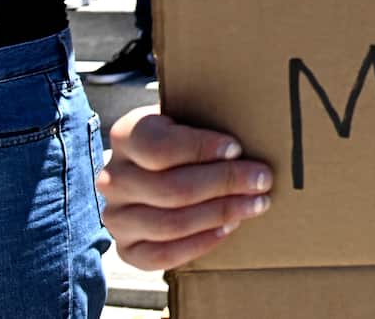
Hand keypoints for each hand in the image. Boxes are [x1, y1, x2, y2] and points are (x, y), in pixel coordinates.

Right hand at [97, 106, 273, 270]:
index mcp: (126, 136)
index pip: (159, 147)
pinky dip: (198, 244)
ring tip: (255, 204)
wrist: (164, 168)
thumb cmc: (188, 136)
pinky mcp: (125, 248)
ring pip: (168, 224)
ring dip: (219, 214)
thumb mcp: (191, 116)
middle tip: (262, 179)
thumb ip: (209, 119)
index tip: (237, 149)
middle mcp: (113, 178)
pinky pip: (158, 257)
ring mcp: (116, 216)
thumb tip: (254, 129)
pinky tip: (228, 228)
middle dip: (224, 183)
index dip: (200, 149)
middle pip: (170, 188)